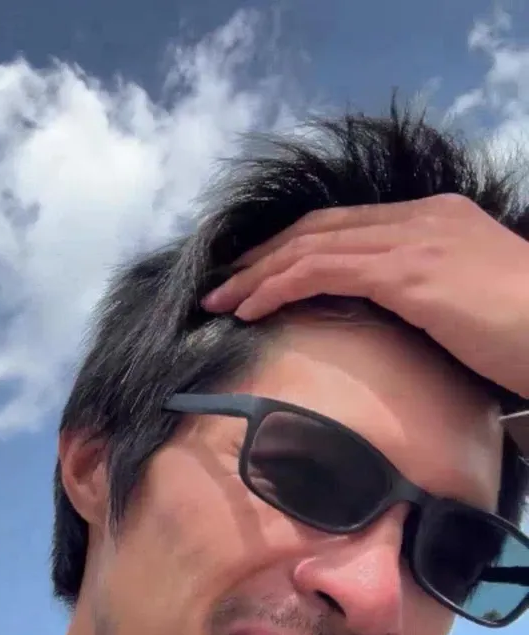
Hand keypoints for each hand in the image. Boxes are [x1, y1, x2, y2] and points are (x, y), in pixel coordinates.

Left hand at [200, 194, 528, 397]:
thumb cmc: (526, 332)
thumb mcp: (465, 304)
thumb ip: (422, 296)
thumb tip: (382, 319)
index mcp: (434, 218)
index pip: (343, 225)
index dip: (291, 247)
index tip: (253, 273)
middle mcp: (419, 218)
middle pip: (317, 228)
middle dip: (262, 257)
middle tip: (221, 285)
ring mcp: (413, 240)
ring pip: (309, 246)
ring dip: (257, 275)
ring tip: (221, 302)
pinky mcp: (408, 270)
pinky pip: (321, 270)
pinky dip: (278, 287)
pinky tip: (253, 308)